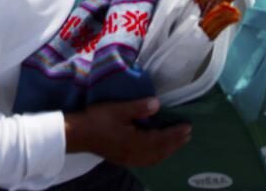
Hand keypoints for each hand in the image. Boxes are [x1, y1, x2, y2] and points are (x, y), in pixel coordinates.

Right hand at [64, 98, 190, 166]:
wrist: (77, 134)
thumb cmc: (97, 119)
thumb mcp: (118, 109)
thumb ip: (139, 108)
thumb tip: (157, 104)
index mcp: (134, 142)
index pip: (161, 139)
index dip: (175, 134)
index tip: (188, 127)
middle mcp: (133, 154)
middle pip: (160, 152)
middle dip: (175, 144)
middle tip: (188, 135)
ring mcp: (128, 159)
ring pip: (153, 158)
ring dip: (167, 151)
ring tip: (177, 142)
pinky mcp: (122, 159)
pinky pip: (146, 161)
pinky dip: (156, 156)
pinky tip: (157, 150)